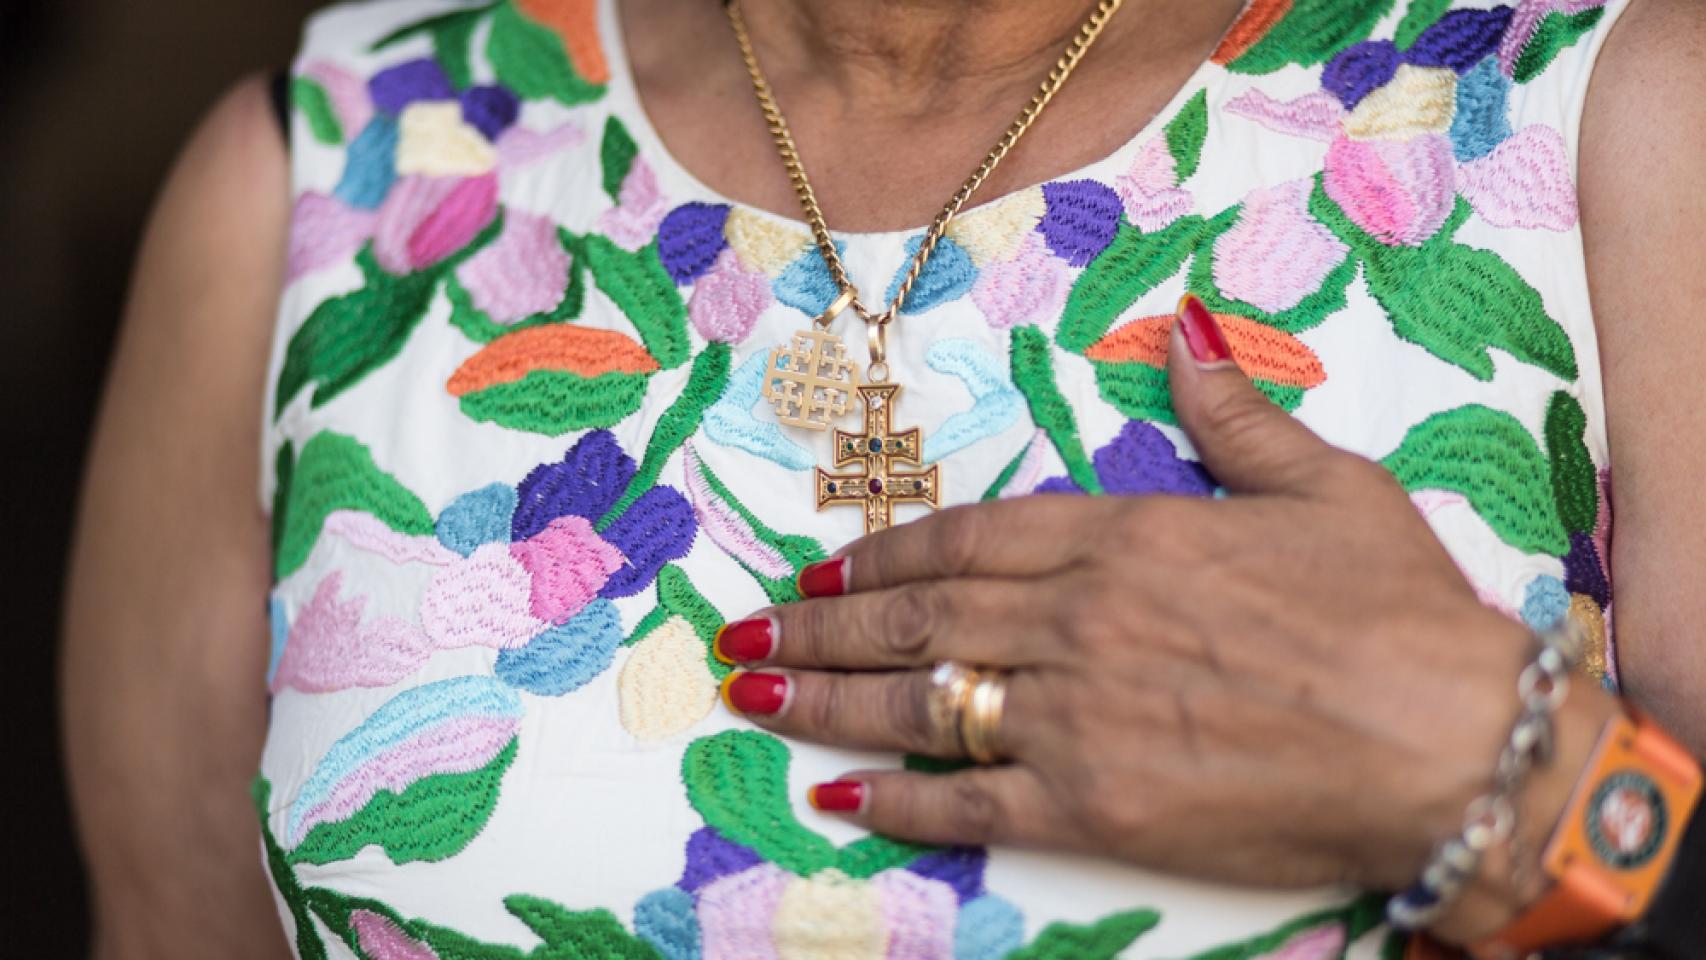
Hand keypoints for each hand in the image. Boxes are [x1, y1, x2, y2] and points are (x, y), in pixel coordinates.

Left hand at [713, 297, 1603, 930]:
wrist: (1455, 744)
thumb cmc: (1399, 615)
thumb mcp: (1327, 485)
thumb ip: (1235, 413)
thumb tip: (1191, 334)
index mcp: (1126, 537)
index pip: (969, 536)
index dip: (883, 553)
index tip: (825, 566)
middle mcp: (1078, 620)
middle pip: (919, 615)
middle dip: (821, 623)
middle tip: (746, 632)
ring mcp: (1077, 716)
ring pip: (919, 699)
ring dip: (826, 698)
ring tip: (756, 693)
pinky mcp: (1094, 809)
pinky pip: (967, 801)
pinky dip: (896, 802)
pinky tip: (841, 801)